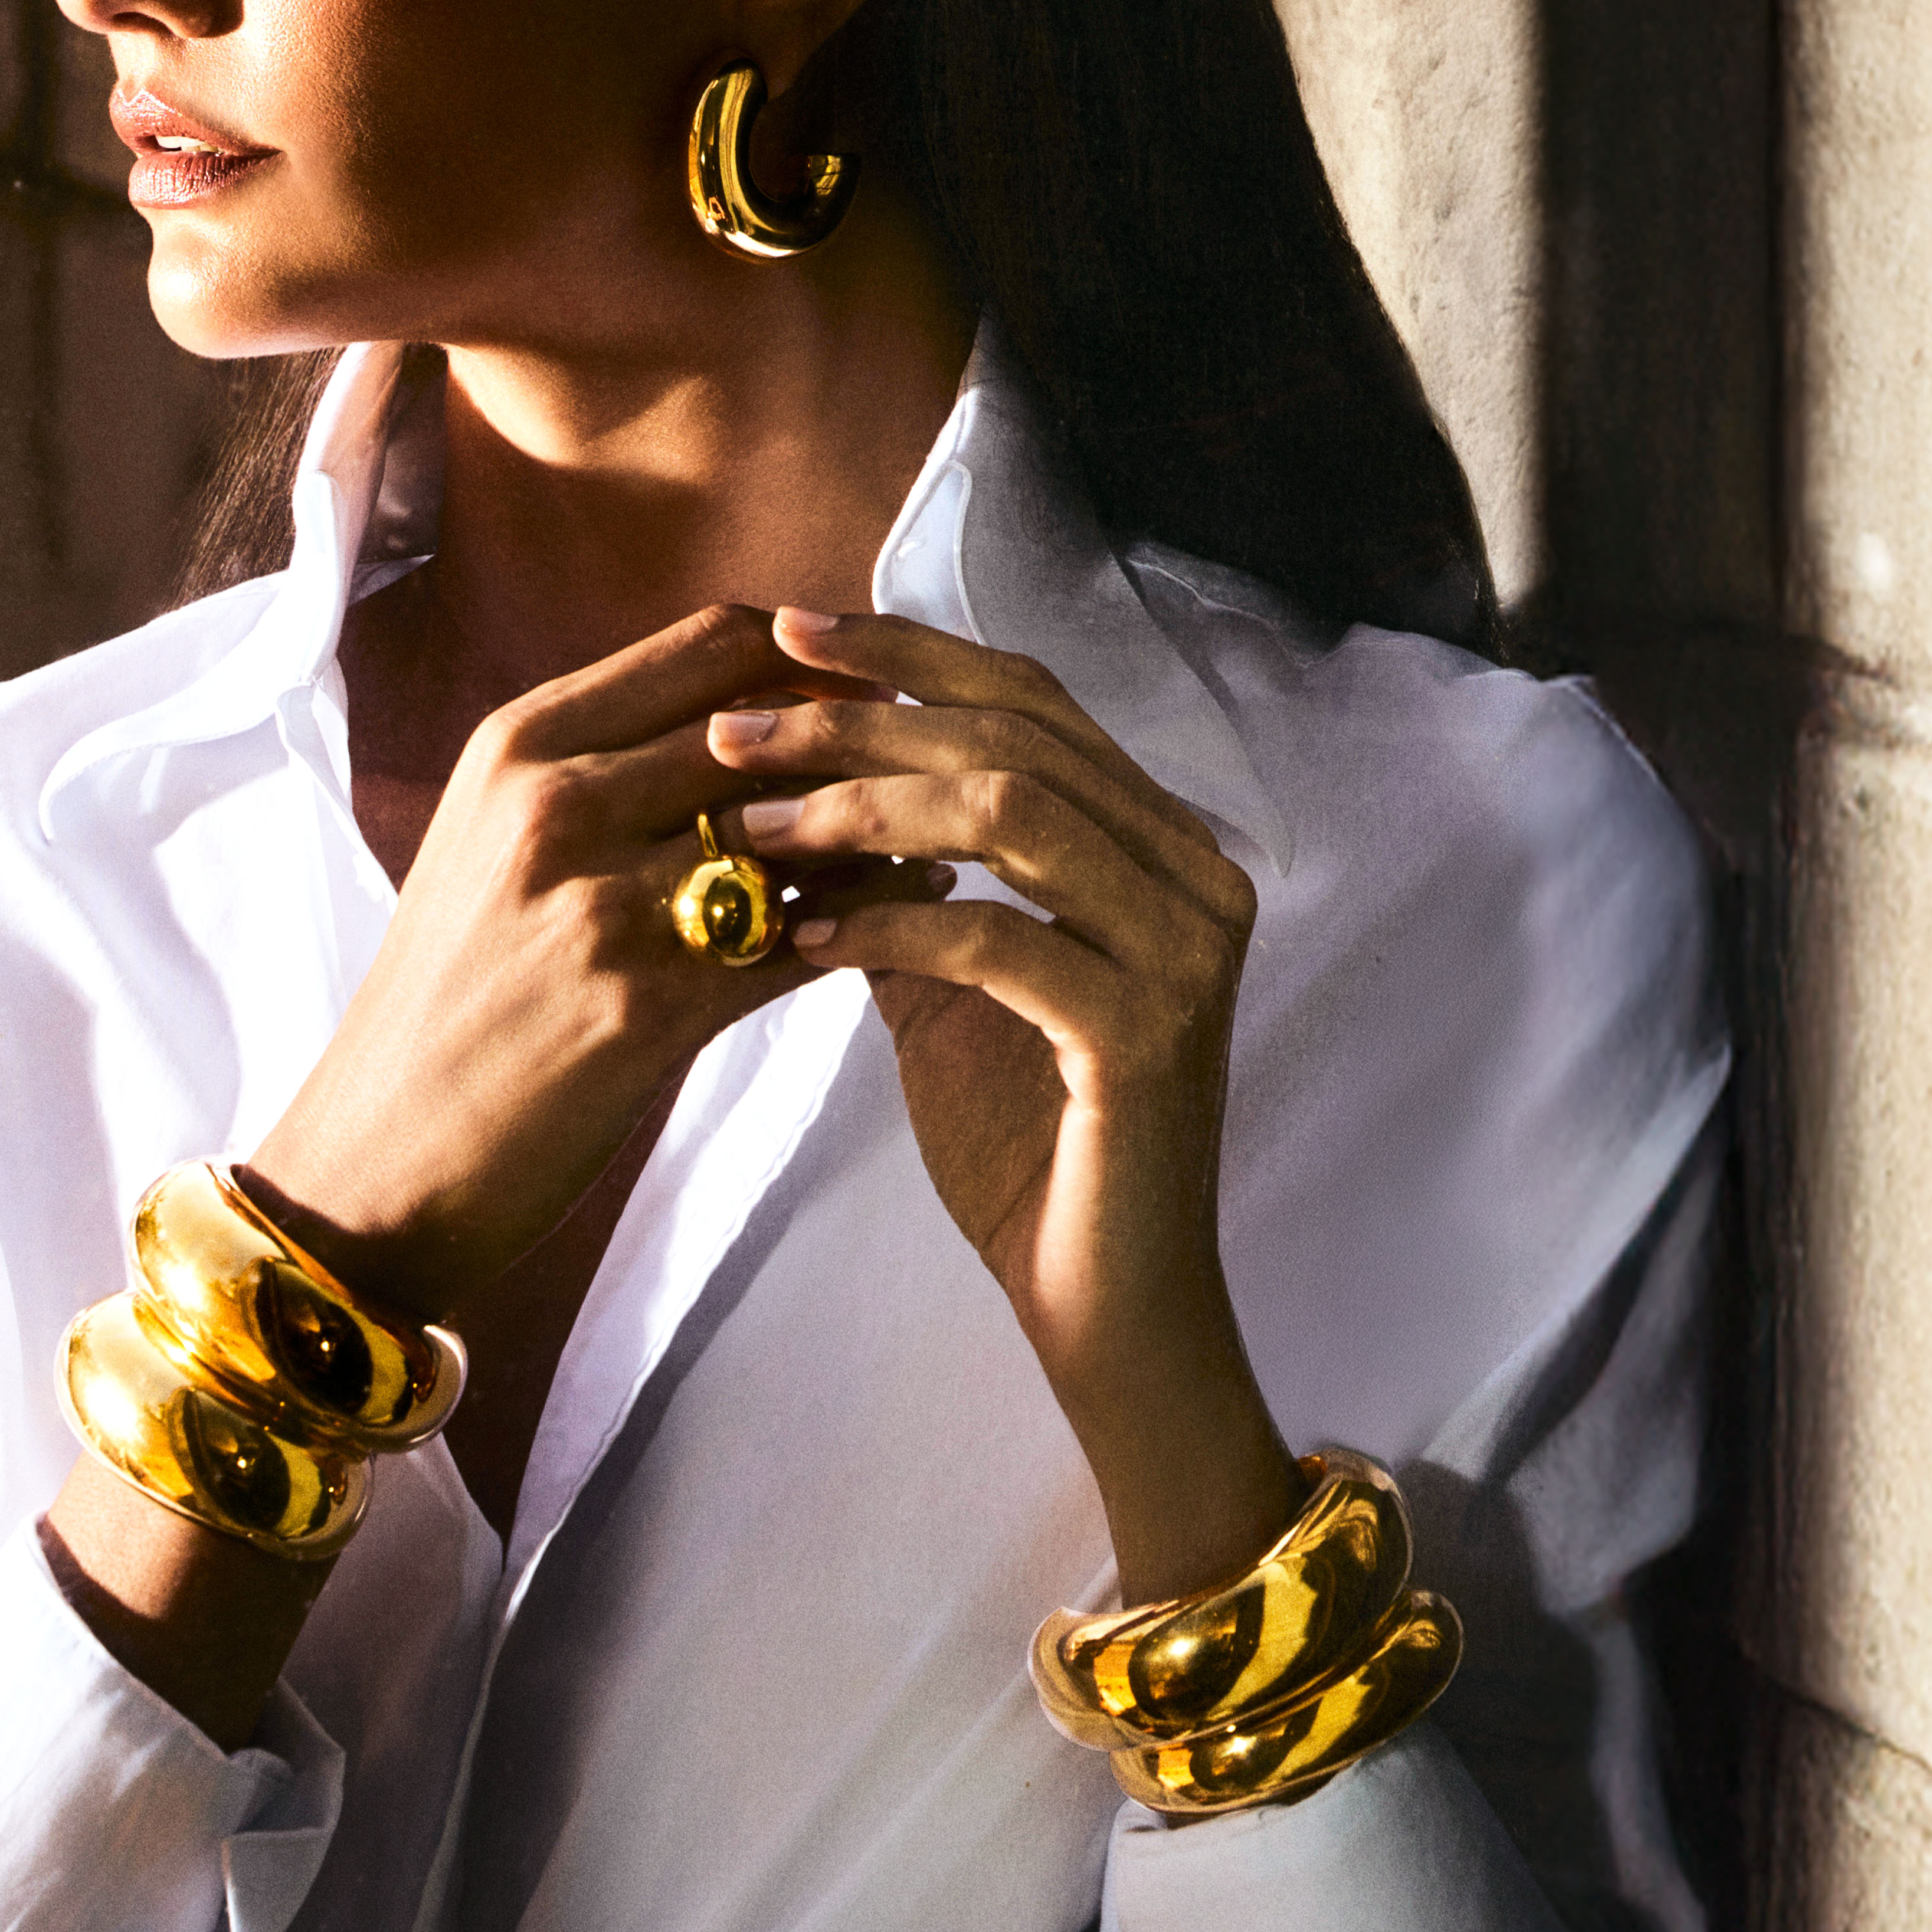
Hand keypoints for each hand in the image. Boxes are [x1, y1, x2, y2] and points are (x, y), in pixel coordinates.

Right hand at [246, 603, 930, 1317]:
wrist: (377, 1158)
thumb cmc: (451, 1001)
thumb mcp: (492, 843)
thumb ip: (599, 764)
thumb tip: (742, 713)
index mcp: (519, 745)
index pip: (709, 642)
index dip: (816, 652)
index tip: (880, 680)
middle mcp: (555, 803)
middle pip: (771, 724)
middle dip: (874, 736)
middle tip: (953, 752)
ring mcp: (599, 905)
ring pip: (799, 827)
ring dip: (892, 826)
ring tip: (959, 830)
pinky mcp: (645, 1008)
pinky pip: (807, 938)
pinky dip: (881, 921)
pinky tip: (926, 915)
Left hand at [709, 607, 1304, 1597]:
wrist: (1102, 1301)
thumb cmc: (1026, 1143)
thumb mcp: (951, 985)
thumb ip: (910, 880)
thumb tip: (808, 789)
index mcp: (1161, 842)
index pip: (1032, 700)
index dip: (911, 651)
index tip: (788, 630)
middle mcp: (1196, 876)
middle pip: (1015, 739)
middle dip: (861, 718)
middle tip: (735, 725)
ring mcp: (1186, 951)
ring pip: (1013, 815)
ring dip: (862, 807)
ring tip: (748, 825)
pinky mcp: (1149, 1033)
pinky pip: (999, 941)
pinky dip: (890, 925)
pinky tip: (803, 935)